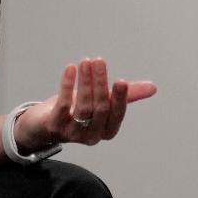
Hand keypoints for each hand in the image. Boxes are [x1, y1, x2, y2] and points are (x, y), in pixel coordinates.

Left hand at [18, 58, 157, 148]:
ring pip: (83, 107)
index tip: (121, 81)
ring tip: (86, 62)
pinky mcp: (54, 125)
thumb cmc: (77, 111)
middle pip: (99, 109)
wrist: (44, 125)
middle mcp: (91, 135)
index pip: (116, 115)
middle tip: (99, 61)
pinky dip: (67, 86)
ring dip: (85, 82)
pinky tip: (70, 70)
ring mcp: (72, 132)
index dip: (120, 99)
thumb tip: (152, 88)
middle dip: (100, 84)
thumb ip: (127, 95)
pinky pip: (63, 105)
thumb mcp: (103, 102)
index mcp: (106, 130)